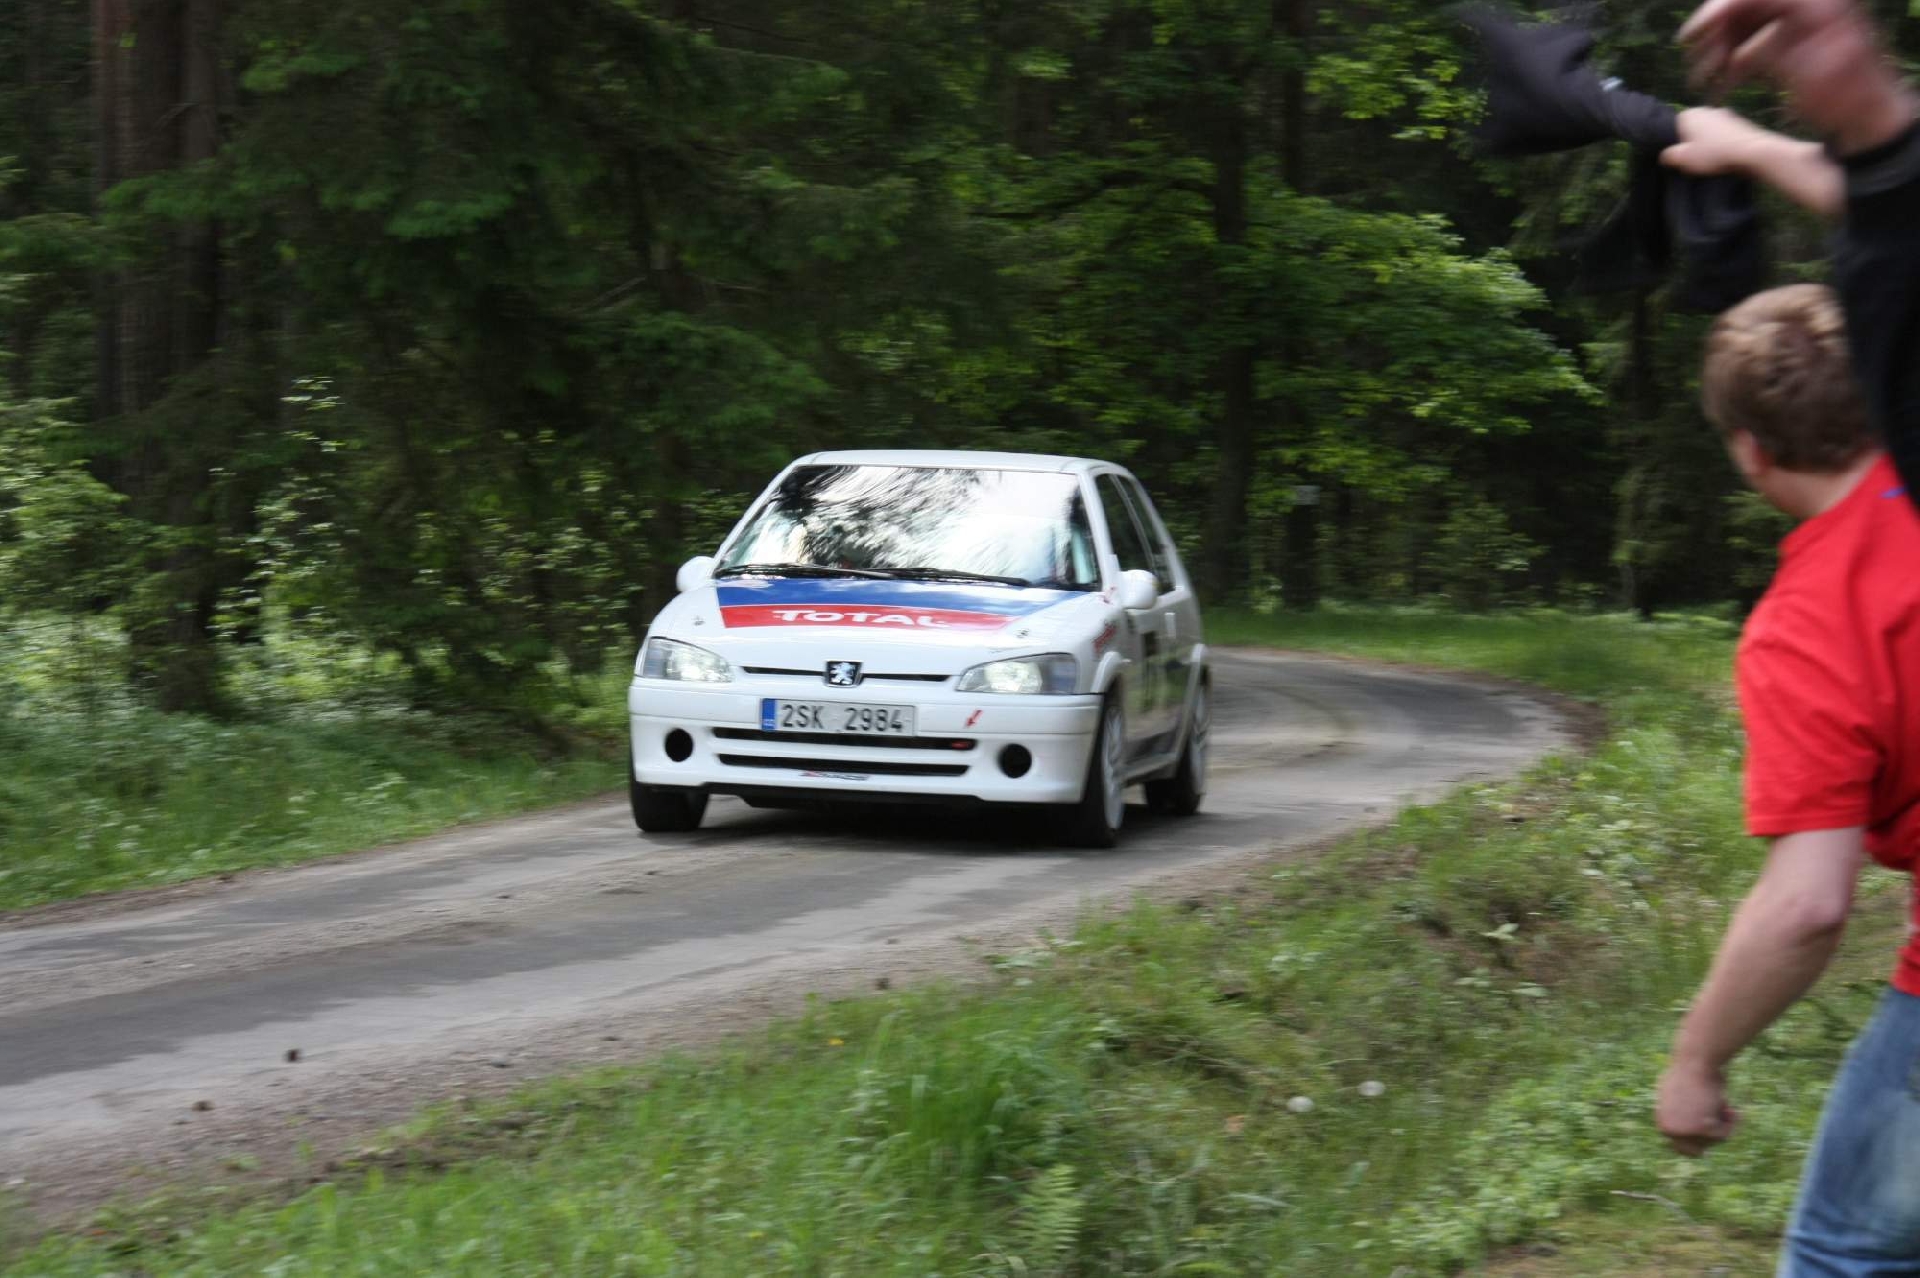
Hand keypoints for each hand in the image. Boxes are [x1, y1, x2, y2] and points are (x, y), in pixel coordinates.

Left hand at [1656, 1059, 1738, 1156]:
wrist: (1696, 1061)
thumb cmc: (1691, 1071)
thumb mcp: (1680, 1093)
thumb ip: (1681, 1109)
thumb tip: (1689, 1119)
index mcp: (1663, 1122)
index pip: (1680, 1147)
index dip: (1698, 1142)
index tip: (1710, 1137)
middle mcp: (1669, 1130)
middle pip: (1696, 1151)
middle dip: (1711, 1140)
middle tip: (1723, 1125)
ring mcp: (1683, 1131)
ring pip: (1713, 1142)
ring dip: (1723, 1125)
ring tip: (1723, 1103)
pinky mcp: (1700, 1129)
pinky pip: (1723, 1136)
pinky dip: (1730, 1123)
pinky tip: (1728, 1107)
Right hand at [1663, 106, 1772, 175]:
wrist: (1751, 150)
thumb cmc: (1713, 153)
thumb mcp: (1683, 159)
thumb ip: (1669, 155)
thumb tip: (1665, 154)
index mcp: (1689, 114)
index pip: (1673, 126)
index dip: (1674, 141)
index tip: (1679, 155)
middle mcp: (1706, 108)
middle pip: (1692, 126)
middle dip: (1691, 139)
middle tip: (1694, 157)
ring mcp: (1725, 113)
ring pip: (1709, 128)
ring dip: (1708, 139)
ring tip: (1711, 156)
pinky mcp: (1739, 120)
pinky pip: (1724, 131)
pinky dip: (1722, 139)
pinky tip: (1725, 152)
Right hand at [1679, 0, 1914, 153]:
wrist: (1867, 121)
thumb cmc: (1847, 97)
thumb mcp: (1810, 69)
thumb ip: (1769, 46)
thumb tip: (1733, 33)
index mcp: (1816, 4)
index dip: (1721, 8)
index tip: (1693, 34)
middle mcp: (1803, 9)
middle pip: (1746, 9)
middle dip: (1716, 35)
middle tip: (1691, 62)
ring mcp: (1794, 28)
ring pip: (1743, 30)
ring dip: (1717, 55)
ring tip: (1698, 82)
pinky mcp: (1788, 49)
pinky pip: (1751, 50)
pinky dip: (1731, 70)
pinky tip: (1716, 91)